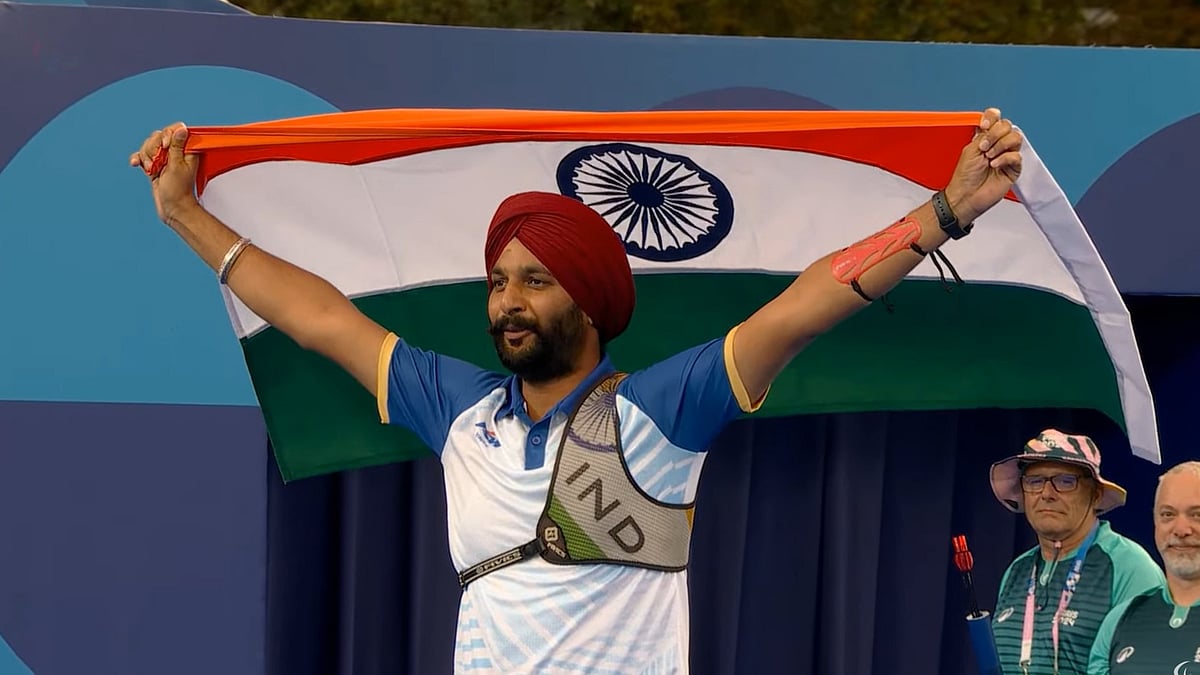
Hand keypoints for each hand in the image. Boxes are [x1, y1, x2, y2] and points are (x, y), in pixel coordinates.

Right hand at [129, 122, 198, 225]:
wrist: (172, 208)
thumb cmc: (178, 191)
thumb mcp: (176, 166)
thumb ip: (177, 147)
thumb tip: (181, 129)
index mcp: (186, 150)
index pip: (175, 130)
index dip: (167, 135)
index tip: (166, 145)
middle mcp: (176, 152)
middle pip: (158, 136)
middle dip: (153, 148)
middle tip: (158, 162)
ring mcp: (164, 159)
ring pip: (148, 145)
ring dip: (146, 156)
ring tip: (152, 169)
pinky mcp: (155, 166)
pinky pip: (142, 156)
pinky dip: (138, 159)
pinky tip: (136, 164)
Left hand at [943, 108, 1023, 224]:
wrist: (966, 195)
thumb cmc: (965, 176)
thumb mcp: (971, 149)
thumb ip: (984, 135)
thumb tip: (993, 125)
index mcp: (985, 137)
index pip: (995, 118)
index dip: (992, 117)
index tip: (984, 126)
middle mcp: (997, 144)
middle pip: (1007, 125)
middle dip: (995, 133)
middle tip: (984, 147)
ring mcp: (1007, 155)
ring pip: (1016, 137)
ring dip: (1001, 145)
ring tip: (989, 156)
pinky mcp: (1014, 168)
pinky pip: (1017, 156)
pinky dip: (1005, 158)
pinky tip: (994, 165)